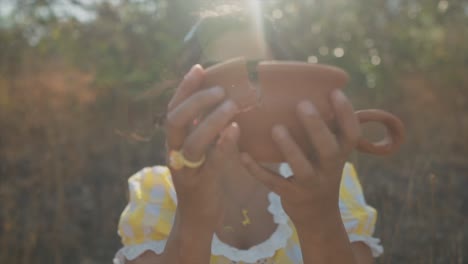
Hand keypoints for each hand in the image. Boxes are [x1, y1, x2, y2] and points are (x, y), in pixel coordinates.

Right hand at [165, 64, 239, 228]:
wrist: (197, 217)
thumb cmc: (203, 178)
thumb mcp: (198, 151)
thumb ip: (202, 129)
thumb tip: (217, 100)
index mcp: (173, 141)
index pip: (173, 109)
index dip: (184, 88)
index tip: (199, 69)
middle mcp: (174, 153)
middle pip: (175, 121)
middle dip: (196, 101)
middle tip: (220, 91)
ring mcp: (186, 170)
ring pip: (192, 142)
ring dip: (212, 120)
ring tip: (232, 106)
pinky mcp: (202, 184)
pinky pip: (211, 162)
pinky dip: (223, 144)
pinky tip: (236, 130)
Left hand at [241, 90, 360, 226]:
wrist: (317, 214)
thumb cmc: (320, 170)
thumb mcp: (329, 152)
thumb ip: (326, 129)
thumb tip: (313, 89)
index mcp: (340, 154)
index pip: (351, 134)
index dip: (346, 114)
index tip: (334, 92)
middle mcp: (329, 170)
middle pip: (329, 149)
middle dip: (316, 127)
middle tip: (302, 104)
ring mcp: (311, 184)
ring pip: (302, 168)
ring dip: (290, 148)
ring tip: (276, 128)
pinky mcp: (291, 196)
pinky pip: (273, 183)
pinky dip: (258, 170)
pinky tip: (244, 155)